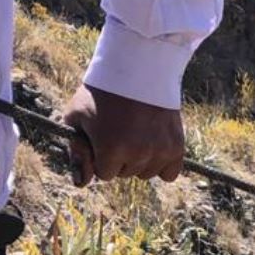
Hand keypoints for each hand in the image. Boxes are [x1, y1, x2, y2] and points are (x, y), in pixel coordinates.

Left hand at [61, 84, 185, 185]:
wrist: (137, 70)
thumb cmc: (101, 94)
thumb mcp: (77, 118)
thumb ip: (77, 152)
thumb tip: (80, 184)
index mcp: (110, 149)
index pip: (104, 174)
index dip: (100, 155)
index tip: (103, 136)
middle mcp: (137, 154)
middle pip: (125, 174)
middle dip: (119, 157)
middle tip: (120, 129)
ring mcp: (159, 152)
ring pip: (145, 174)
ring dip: (139, 160)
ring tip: (137, 133)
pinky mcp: (177, 148)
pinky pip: (169, 174)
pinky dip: (161, 164)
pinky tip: (154, 145)